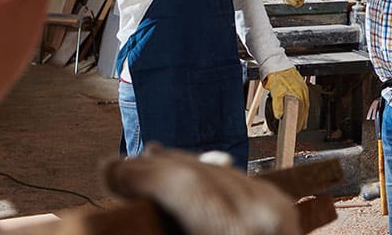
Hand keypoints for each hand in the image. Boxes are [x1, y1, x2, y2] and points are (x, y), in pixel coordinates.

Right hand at [105, 145, 299, 234]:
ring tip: (146, 163)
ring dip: (181, 168)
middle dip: (155, 168)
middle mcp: (262, 218)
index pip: (185, 185)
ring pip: (220, 173)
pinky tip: (187, 171)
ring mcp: (277, 212)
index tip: (109, 171)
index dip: (142, 175)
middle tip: (119, 167)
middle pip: (201, 174)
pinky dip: (209, 177)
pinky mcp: (282, 211)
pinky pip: (239, 182)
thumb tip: (131, 199)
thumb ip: (161, 229)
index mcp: (233, 233)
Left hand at [264, 66, 309, 130]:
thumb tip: (279, 116)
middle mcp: (303, 91)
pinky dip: (301, 106)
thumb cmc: (276, 76)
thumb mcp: (276, 91)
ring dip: (303, 114)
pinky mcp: (299, 85)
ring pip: (304, 104)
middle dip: (302, 119)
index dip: (300, 121)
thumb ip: (277, 104)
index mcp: (299, 93)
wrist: (275, 63)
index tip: (298, 128)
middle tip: (299, 128)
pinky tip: (298, 109)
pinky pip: (303, 99)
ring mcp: (302, 88)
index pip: (302, 110)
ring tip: (301, 122)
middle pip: (305, 108)